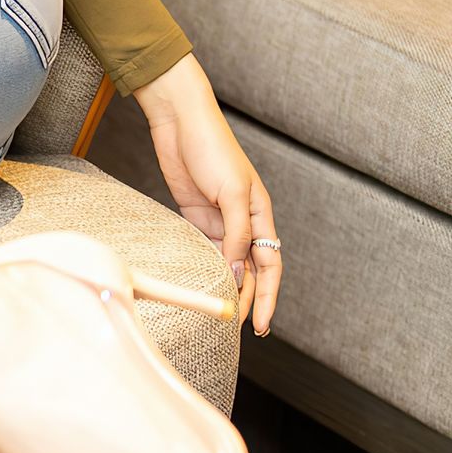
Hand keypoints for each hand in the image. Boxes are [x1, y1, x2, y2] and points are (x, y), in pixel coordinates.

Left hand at [131, 53, 280, 335]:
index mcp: (261, 213)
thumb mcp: (232, 192)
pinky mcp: (196, 217)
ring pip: (229, 264)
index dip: (266, 297)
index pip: (270, 265)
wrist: (181, 122)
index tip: (260, 324)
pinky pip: (206, 251)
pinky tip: (202, 286)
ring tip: (221, 316)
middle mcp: (244, 221)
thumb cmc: (212, 148)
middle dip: (248, 300)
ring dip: (228, 288)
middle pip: (252, 271)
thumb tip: (237, 272)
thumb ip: (236, 234)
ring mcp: (220, 220)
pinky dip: (207, 269)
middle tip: (239, 330)